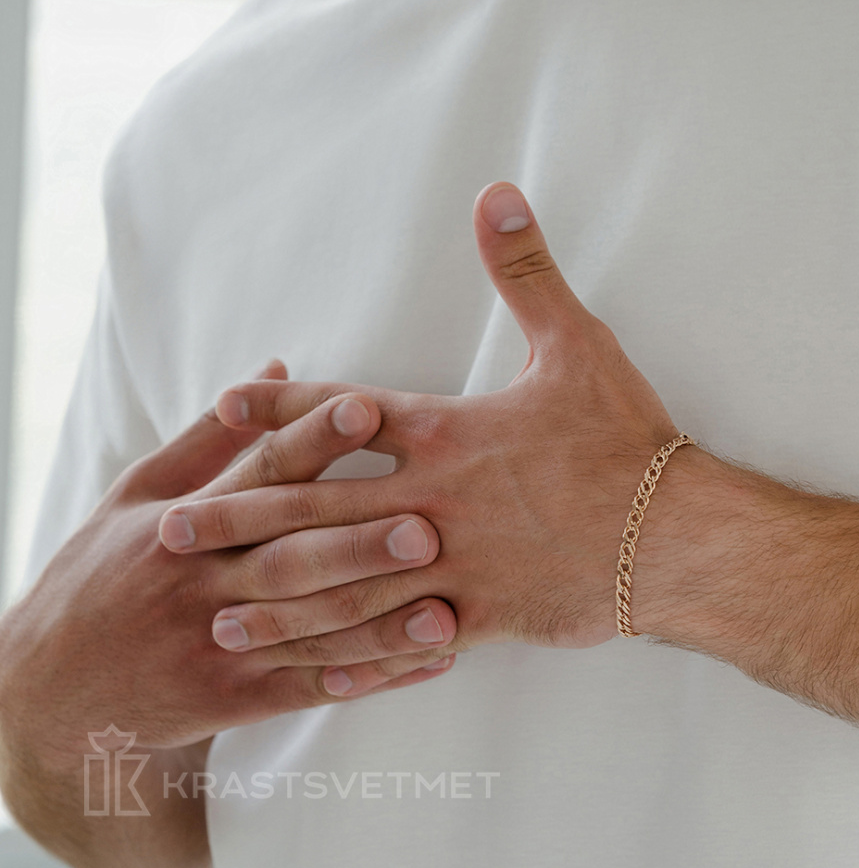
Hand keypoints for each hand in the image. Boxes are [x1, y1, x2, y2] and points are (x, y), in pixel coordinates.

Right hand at [0, 362, 456, 763]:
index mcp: (183, 522)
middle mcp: (203, 582)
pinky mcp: (235, 699)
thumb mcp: (138, 496)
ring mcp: (220, 646)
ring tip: (445, 611)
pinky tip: (429, 662)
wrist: (54, 695)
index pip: (259, 474)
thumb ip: (211, 437)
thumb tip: (275, 371)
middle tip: (428, 528)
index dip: (313, 440)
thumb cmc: (106, 573)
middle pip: (291, 557)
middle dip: (359, 544)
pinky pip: (312, 688)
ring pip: (311, 631)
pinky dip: (372, 677)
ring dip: (382, 624)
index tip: (369, 410)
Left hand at [167, 183, 688, 649]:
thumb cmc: (624, 436)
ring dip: (279, 602)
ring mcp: (452, 563)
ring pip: (346, 585)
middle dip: (242, 519)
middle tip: (174, 533)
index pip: (343, 414)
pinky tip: (318, 674)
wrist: (676, 531)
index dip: (280, 408)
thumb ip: (526, 271)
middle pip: (317, 507)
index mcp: (445, 431)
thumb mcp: (577, 341)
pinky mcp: (482, 614)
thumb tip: (495, 194)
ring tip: (220, 618)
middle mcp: (432, 498)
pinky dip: (361, 655)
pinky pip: (407, 638)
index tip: (223, 406)